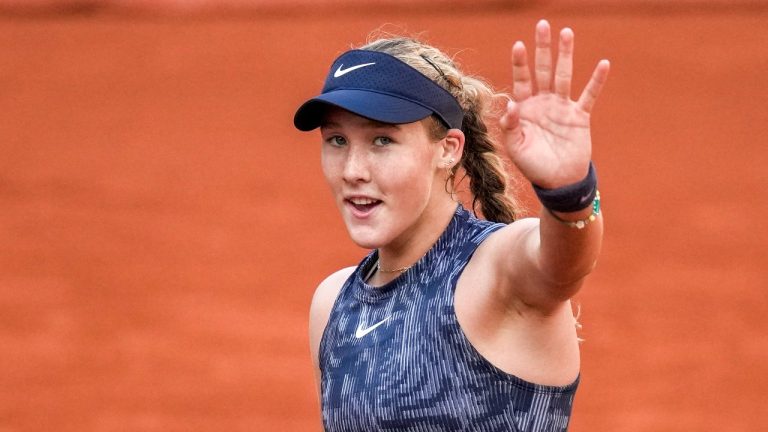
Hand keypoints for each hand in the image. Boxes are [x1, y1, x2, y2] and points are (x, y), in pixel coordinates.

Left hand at [500, 20, 609, 188]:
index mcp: (525, 109)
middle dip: (543, 48)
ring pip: (564, 76)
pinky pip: (589, 95)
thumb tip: (511, 105)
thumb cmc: (533, 166)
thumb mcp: (516, 148)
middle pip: (543, 70)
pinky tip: (603, 64)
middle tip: (543, 25)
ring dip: (565, 55)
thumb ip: (511, 127)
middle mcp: (543, 103)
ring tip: (567, 33)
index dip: (520, 63)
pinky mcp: (580, 116)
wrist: (558, 182)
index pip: (522, 80)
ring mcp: (562, 107)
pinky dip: (596, 81)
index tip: (518, 44)